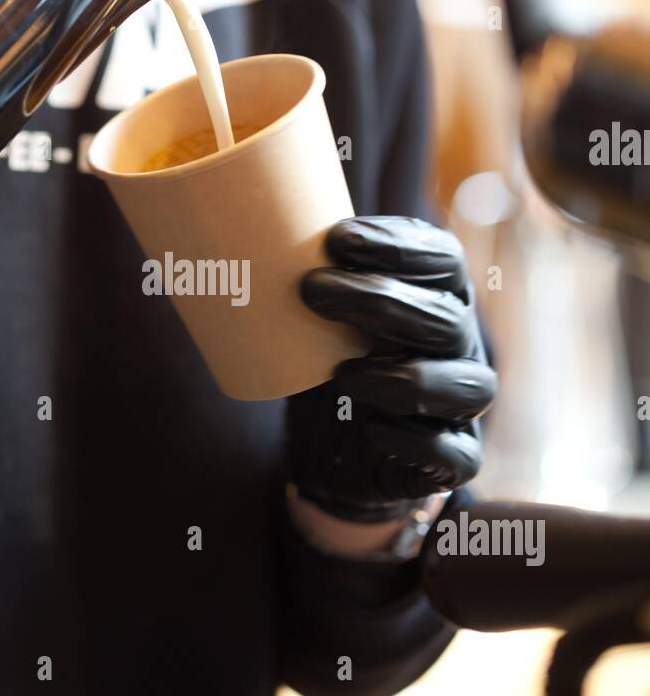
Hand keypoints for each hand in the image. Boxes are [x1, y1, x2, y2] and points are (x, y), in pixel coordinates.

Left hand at [286, 217, 496, 524]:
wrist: (340, 446)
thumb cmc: (330, 360)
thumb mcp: (317, 313)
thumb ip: (301, 276)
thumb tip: (223, 240)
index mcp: (438, 296)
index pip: (444, 258)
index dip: (400, 247)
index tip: (337, 239)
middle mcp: (461, 344)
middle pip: (447, 318)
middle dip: (382, 300)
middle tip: (311, 290)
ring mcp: (462, 402)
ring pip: (471, 386)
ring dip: (407, 377)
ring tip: (340, 374)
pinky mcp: (454, 456)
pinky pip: (460, 455)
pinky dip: (420, 442)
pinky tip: (374, 429)